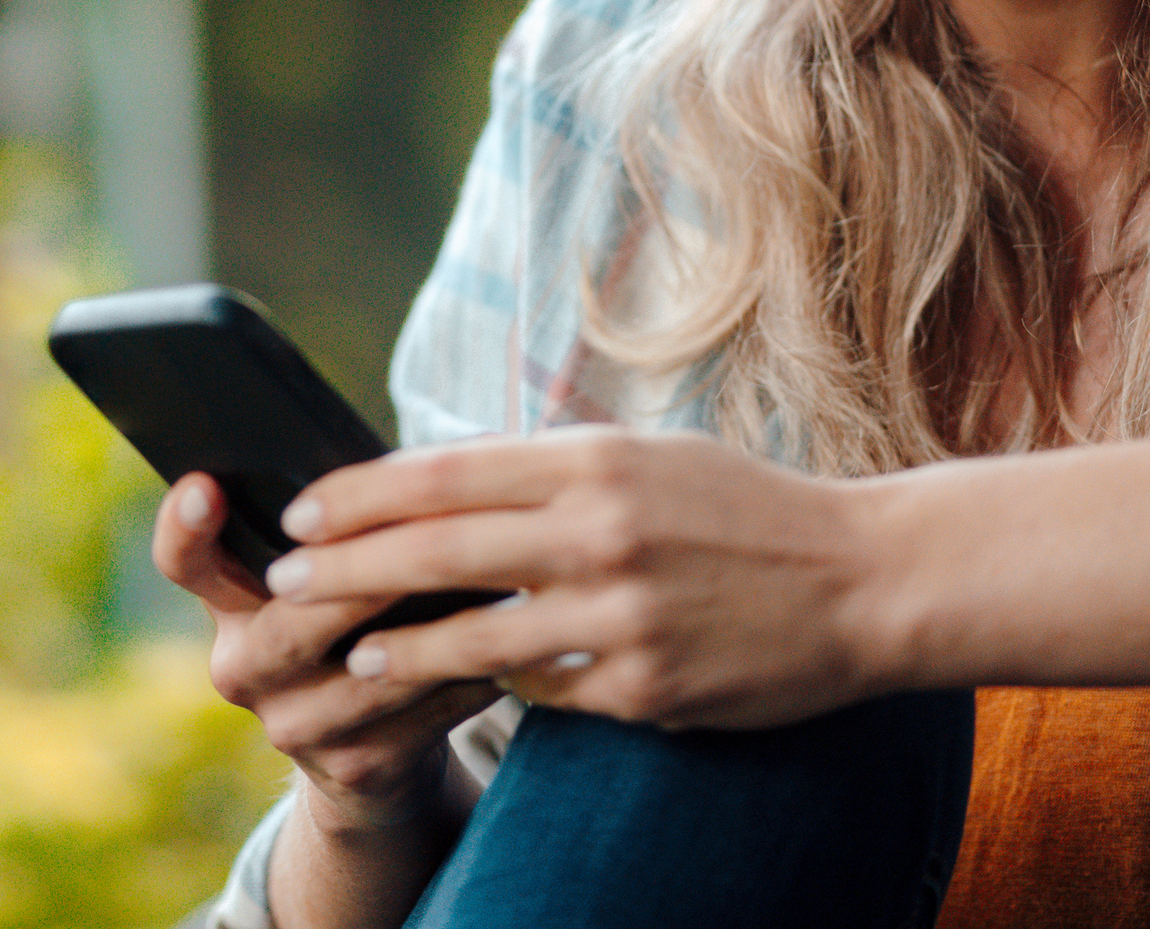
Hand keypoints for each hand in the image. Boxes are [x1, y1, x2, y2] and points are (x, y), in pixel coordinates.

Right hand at [150, 473, 501, 835]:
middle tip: (409, 544)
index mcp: (230, 605)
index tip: (204, 485)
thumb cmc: (359, 626)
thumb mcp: (331, 579)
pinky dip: (469, 674)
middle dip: (351, 584)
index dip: (183, 527)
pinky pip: (421, 715)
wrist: (372, 753)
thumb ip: (350, 529)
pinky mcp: (356, 766)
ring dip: (434, 631)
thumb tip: (436, 457)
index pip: (185, 562)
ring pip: (367, 675)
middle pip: (287, 625)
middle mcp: (245, 668)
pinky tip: (509, 643)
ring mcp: (295, 725)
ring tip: (490, 587)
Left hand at [263, 428, 889, 729]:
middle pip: (437, 551)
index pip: (444, 473)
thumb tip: (448, 482)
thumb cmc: (748, 510)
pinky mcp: (645, 687)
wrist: (864, 580)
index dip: (359, 495)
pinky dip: (502, 687)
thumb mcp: (651, 457)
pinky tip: (466, 687)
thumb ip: (556, 468)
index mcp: (597, 459)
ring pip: (474, 638)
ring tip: (354, 654)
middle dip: (345, 571)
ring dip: (401, 648)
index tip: (303, 511)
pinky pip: (545, 691)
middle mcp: (601, 530)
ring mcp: (622, 615)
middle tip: (285, 585)